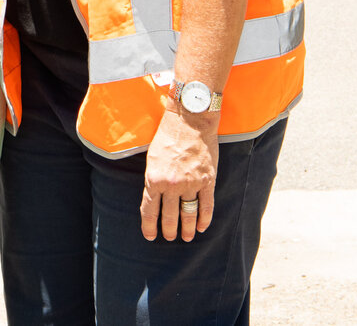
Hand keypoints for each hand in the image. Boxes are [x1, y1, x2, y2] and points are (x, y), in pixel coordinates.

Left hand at [140, 110, 218, 242]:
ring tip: (186, 237)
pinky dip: (204, 219)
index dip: (149, 226)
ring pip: (188, 214)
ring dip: (187, 229)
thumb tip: (154, 199)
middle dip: (169, 230)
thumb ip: (153, 179)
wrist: (190, 119)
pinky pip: (207, 206)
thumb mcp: (152, 157)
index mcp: (154, 178)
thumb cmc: (168, 135)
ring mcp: (191, 184)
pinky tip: (202, 227)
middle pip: (170, 217)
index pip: (149, 210)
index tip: (150, 236)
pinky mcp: (207, 180)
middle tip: (169, 237)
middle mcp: (172, 184)